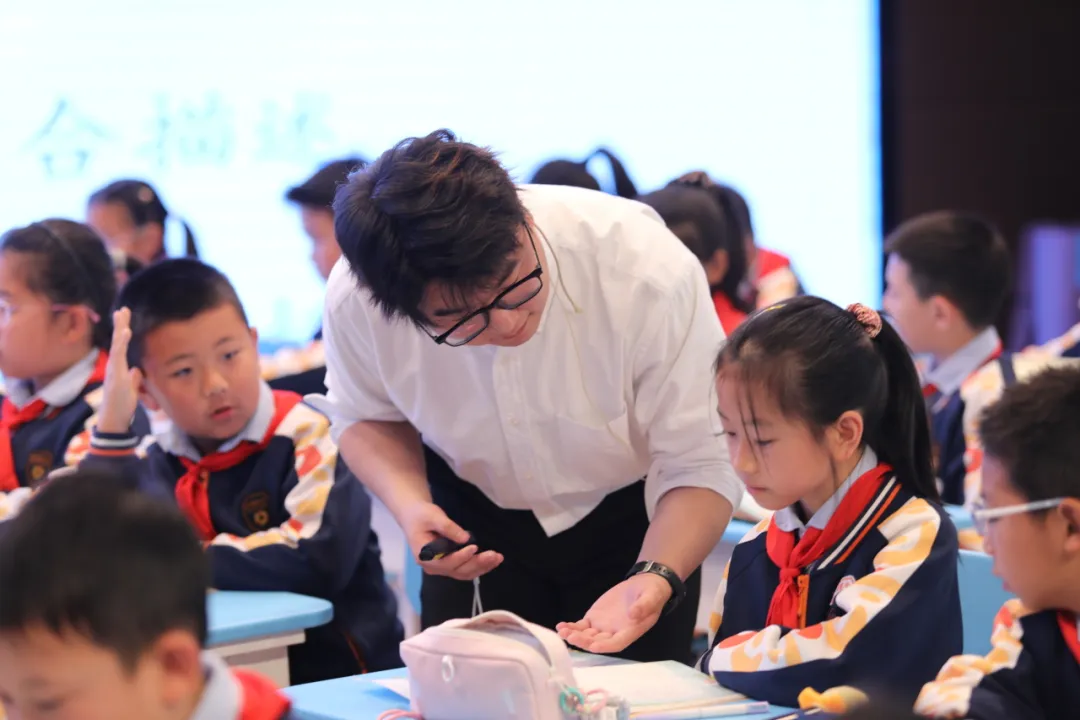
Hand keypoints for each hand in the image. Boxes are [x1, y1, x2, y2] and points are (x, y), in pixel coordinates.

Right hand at [97, 308, 143, 433]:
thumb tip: (138, 371)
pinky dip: (122, 342)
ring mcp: (114, 370)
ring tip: (123, 315)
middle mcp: (114, 366)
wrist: (114, 420)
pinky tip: (126, 332)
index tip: (125, 317)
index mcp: (119, 368)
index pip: (122, 346)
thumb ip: (134, 379)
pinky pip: (119, 355)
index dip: (123, 332)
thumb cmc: (122, 406)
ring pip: (117, 345)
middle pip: (118, 341)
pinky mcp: (115, 374)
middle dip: (120, 324)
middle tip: (123, 309)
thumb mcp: (133, 390)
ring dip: (120, 329)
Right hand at [400, 501, 502, 580]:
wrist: (414, 516)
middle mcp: (432, 567)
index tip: (475, 547)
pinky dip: (479, 566)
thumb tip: (465, 538)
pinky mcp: (449, 565)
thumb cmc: (421, 515)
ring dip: (482, 567)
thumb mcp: (432, 516)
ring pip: (464, 573)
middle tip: (495, 555)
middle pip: (457, 570)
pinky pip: (465, 570)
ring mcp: (441, 568)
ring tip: (498, 558)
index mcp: (424, 556)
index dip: (461, 556)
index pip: (445, 561)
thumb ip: (448, 527)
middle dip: (477, 563)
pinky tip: (492, 561)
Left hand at [557, 572, 671, 653]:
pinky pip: (582, 626)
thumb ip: (643, 606)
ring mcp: (603, 627)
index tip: (593, 646)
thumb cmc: (651, 594)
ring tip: (562, 631)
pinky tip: (561, 626)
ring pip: (587, 636)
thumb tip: (634, 614)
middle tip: (571, 637)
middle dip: (584, 641)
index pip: (616, 643)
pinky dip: (572, 627)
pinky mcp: (595, 618)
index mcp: (630, 631)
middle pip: (598, 642)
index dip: (604, 646)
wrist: (643, 586)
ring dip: (574, 636)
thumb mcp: (651, 597)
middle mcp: (615, 633)